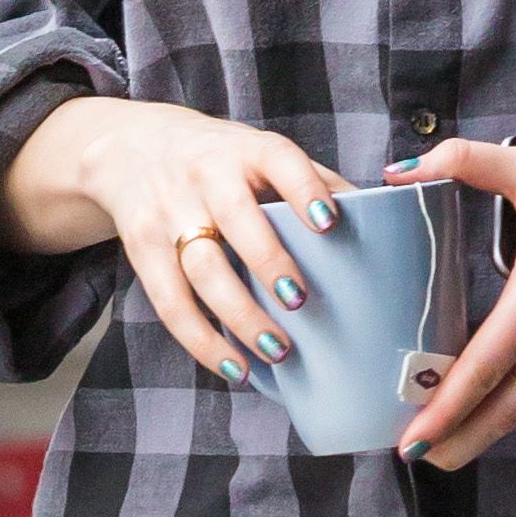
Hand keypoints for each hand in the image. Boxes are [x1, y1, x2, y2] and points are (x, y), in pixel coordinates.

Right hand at [0, 95, 348, 386]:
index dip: (305, 191)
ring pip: (201, 269)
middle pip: (236, 220)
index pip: (279, 161)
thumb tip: (386, 221)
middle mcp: (205, 175)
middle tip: (301, 302)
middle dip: (269, 263)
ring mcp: (169, 211)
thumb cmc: (220, 160)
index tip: (331, 223)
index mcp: (247, 150)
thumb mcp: (261, 154)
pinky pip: (169, 302)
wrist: (130, 148)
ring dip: (239, 316)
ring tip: (277, 352)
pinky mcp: (143, 247)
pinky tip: (234, 368)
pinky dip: (201, 341)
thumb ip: (314, 182)